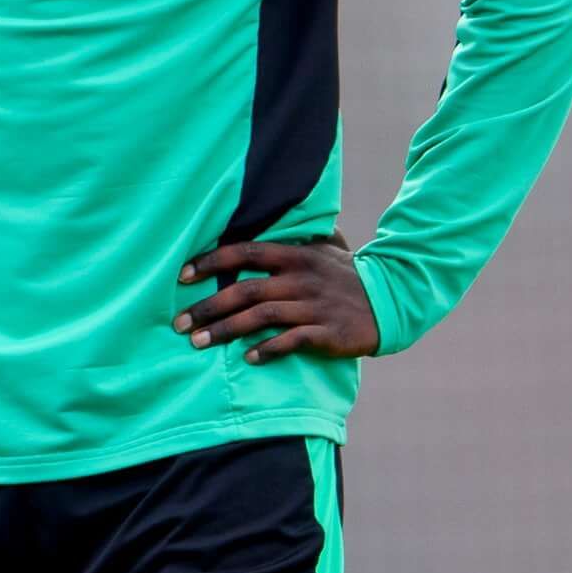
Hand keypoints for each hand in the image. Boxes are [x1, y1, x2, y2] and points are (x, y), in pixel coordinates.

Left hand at [176, 234, 379, 363]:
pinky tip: (247, 358)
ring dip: (226, 331)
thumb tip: (269, 214)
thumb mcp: (324, 249)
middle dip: (208, 307)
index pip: (246, 253)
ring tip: (199, 343)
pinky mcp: (328, 332)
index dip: (212, 261)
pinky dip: (268, 349)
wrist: (391, 301)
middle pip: (246, 290)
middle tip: (180, 323)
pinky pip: (292, 341)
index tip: (182, 275)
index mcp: (296, 256)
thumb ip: (295, 237)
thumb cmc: (347, 275)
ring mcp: (314, 306)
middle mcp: (301, 279)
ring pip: (262, 317)